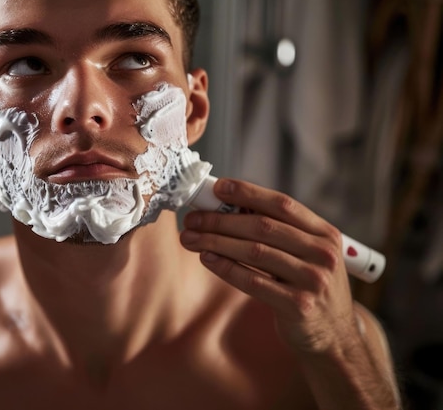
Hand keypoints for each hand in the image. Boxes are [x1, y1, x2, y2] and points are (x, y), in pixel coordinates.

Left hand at [180, 178, 358, 353]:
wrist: (334, 336)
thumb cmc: (310, 287)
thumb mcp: (308, 254)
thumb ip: (280, 232)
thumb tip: (228, 208)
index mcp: (325, 233)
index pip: (282, 204)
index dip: (248, 193)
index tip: (218, 188)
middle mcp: (322, 253)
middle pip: (263, 226)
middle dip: (221, 220)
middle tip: (192, 219)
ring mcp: (313, 280)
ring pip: (255, 252)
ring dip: (216, 242)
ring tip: (190, 238)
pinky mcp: (299, 305)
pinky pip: (253, 282)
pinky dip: (226, 268)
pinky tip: (207, 259)